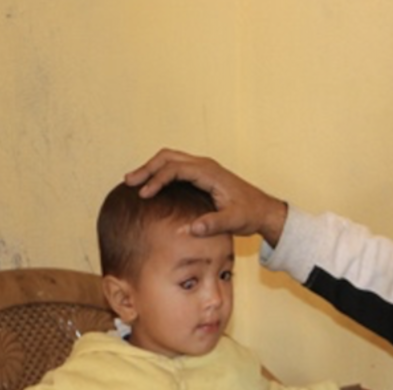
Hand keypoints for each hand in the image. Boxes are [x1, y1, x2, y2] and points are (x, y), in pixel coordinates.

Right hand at [124, 149, 288, 245]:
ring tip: (133, 182)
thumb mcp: (234, 221)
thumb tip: (193, 229)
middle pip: (168, 157)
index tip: (144, 195)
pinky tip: (151, 186)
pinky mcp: (202, 175)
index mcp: (209, 173)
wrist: (263, 210)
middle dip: (147, 168)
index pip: (176, 169)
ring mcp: (203, 169)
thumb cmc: (250, 214)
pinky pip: (175, 168)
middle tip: (128, 182)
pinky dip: (160, 173)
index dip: (157, 180)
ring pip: (170, 160)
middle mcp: (204, 166)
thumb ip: (214, 224)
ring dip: (151, 169)